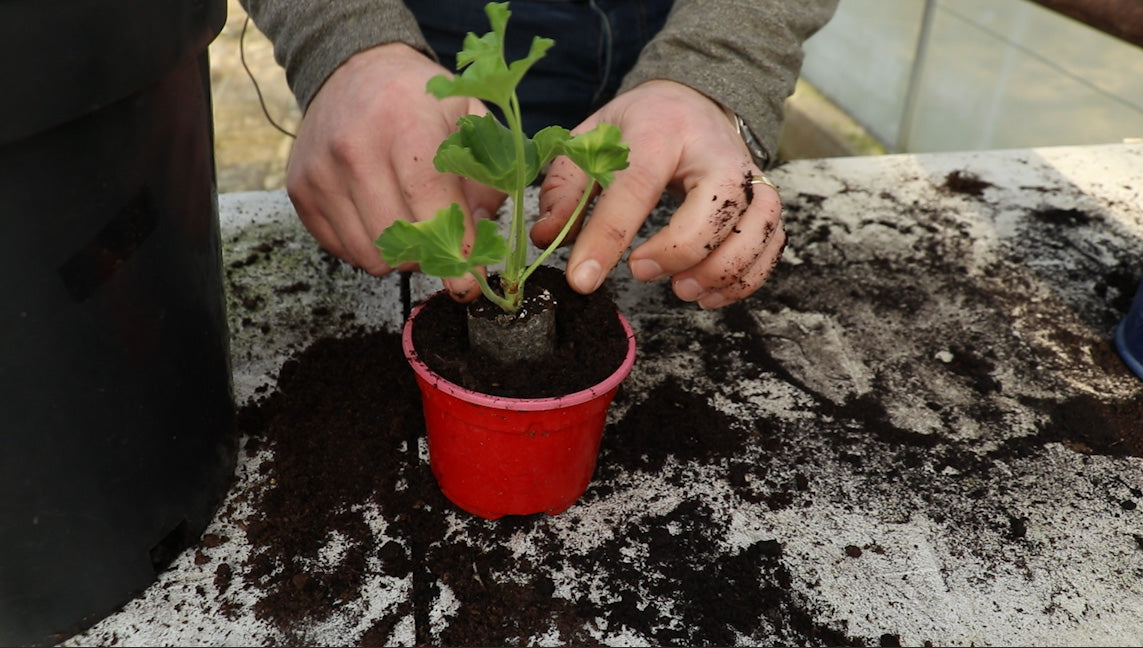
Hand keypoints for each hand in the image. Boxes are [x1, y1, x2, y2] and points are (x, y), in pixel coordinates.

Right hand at [285, 43, 504, 299]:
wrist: (355, 71)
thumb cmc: (421, 100)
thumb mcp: (469, 121)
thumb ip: (486, 180)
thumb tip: (480, 241)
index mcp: (405, 125)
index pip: (429, 204)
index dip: (455, 247)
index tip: (470, 277)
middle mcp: (355, 149)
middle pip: (398, 242)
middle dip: (430, 254)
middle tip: (444, 242)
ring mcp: (321, 172)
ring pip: (368, 255)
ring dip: (398, 255)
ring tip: (411, 223)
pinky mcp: (301, 190)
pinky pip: (342, 250)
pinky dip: (368, 246)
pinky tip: (380, 216)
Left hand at [532, 80, 784, 308]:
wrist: (693, 101)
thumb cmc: (638, 127)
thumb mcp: (590, 140)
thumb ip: (565, 187)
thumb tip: (545, 235)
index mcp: (661, 130)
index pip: (637, 185)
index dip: (608, 237)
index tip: (582, 279)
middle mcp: (715, 151)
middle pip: (718, 205)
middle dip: (679, 251)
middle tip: (639, 271)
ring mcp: (749, 175)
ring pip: (756, 228)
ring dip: (720, 271)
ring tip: (681, 289)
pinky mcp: (765, 200)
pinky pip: (771, 246)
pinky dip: (745, 279)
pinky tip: (707, 291)